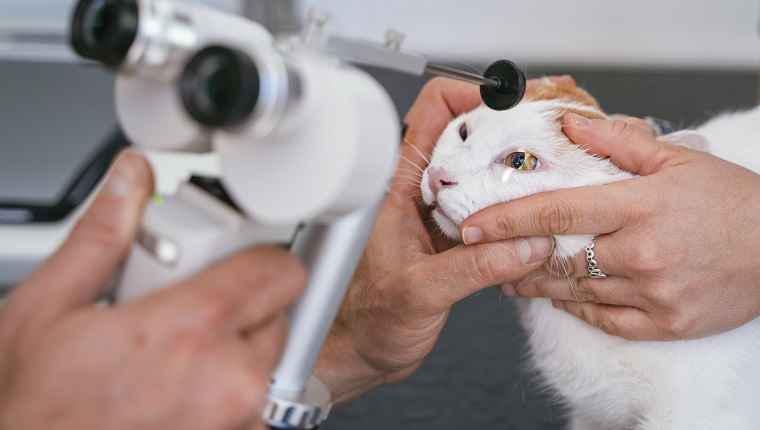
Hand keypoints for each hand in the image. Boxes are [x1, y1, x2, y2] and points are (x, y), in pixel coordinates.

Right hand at [0, 151, 305, 429]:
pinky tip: (181, 387)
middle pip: (279, 311)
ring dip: (236, 347)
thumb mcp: (48, 307)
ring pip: (270, 358)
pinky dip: (230, 387)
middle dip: (242, 300)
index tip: (233, 255)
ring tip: (178, 352)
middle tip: (190, 305)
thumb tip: (131, 179)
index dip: (258, 253)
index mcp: (189, 331)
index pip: (281, 269)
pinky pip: (257, 401)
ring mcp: (235, 420)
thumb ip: (102, 235)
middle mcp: (227, 380)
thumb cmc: (32, 407)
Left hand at [313, 77, 576, 405]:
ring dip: (515, 168)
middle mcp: (419, 193)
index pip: (432, 112)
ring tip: (552, 167)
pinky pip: (491, 208)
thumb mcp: (421, 291)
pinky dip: (516, 206)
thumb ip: (474, 267)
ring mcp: (439, 214)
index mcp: (398, 188)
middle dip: (508, 128)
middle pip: (467, 136)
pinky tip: (538, 212)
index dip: (471, 95)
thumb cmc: (367, 320)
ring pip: (482, 171)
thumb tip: (528, 244)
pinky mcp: (455, 238)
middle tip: (546, 132)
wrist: (361, 352)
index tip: (512, 104)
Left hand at [461, 114, 759, 340]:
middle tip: (483, 253)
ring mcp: (652, 293)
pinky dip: (577, 309)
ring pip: (575, 291)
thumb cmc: (734, 202)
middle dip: (512, 257)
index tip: (471, 224)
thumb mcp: (679, 160)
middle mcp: (640, 253)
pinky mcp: (665, 324)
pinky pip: (606, 320)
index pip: (555, 211)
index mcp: (638, 207)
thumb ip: (619, 142)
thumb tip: (570, 124)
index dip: (506, 219)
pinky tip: (558, 299)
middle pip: (556, 257)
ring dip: (536, 285)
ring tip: (509, 278)